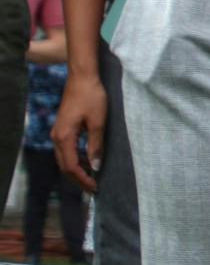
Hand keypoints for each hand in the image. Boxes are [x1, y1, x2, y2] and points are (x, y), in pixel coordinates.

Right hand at [52, 71, 106, 191]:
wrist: (82, 77)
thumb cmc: (92, 97)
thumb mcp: (98, 121)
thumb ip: (95, 144)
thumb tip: (96, 166)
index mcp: (64, 137)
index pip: (71, 166)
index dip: (83, 179)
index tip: (95, 187)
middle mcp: (57, 137)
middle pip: (65, 165)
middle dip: (78, 178)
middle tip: (93, 187)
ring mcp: (58, 132)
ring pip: (64, 158)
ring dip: (76, 169)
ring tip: (91, 177)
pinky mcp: (62, 127)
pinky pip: (66, 150)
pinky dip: (75, 159)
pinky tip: (87, 160)